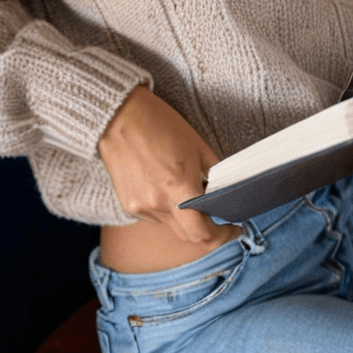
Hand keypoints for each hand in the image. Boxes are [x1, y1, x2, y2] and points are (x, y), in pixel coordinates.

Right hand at [98, 86, 228, 244]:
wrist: (119, 116)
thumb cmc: (160, 124)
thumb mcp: (197, 145)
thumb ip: (214, 175)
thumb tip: (223, 193)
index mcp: (180, 188)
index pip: (204, 232)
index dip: (223, 235)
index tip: (233, 228)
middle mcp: (159, 204)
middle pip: (189, 236)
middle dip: (206, 230)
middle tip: (217, 218)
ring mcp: (141, 207)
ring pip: (171, 226)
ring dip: (185, 218)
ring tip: (189, 194)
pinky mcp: (128, 204)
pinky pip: (154, 217)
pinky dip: (166, 210)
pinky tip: (166, 188)